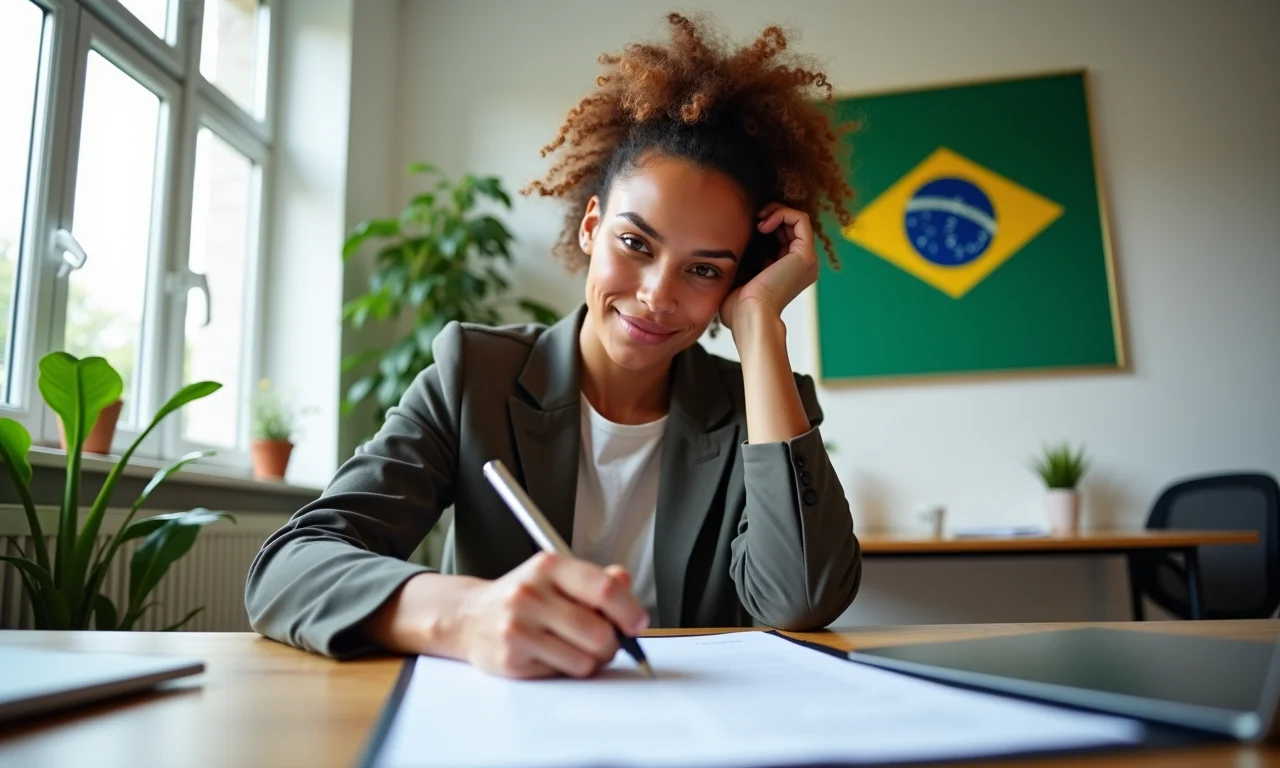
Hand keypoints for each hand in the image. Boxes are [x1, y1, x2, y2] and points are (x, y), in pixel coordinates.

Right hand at [456, 552, 648, 678]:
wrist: (470, 617)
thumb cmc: (523, 598)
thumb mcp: (558, 577)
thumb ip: (596, 580)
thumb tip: (625, 583)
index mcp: (550, 567)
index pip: (604, 589)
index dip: (629, 610)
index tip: (637, 623)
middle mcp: (530, 594)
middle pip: (599, 632)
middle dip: (611, 644)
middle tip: (603, 641)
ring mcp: (518, 627)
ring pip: (585, 660)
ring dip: (589, 660)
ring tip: (573, 647)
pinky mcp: (511, 659)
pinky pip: (562, 675)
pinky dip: (565, 670)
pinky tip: (550, 654)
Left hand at [719, 203, 818, 332]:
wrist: (749, 317)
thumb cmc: (739, 307)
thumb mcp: (741, 279)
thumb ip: (745, 263)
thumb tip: (736, 246)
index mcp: (789, 271)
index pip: (784, 236)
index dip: (768, 223)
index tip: (749, 225)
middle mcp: (802, 265)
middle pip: (792, 225)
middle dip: (772, 213)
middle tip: (754, 218)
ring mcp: (807, 260)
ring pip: (798, 219)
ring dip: (776, 211)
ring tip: (758, 219)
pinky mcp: (805, 255)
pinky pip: (801, 219)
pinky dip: (782, 214)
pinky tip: (763, 224)